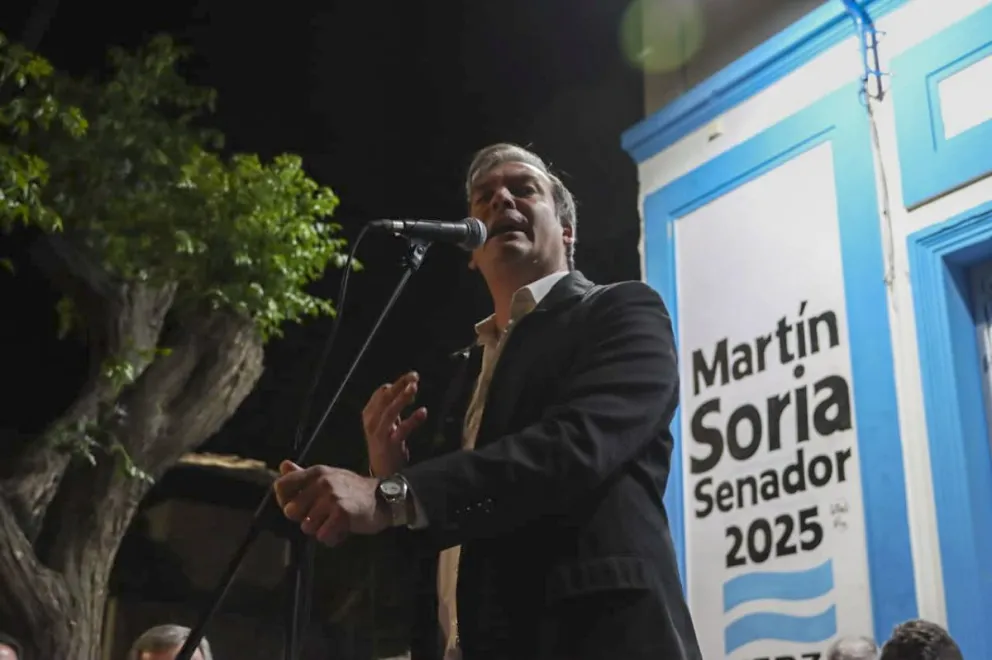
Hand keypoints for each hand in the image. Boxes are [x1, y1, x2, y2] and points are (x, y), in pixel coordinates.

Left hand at [272, 460, 388, 546]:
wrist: (384, 499)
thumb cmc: (353, 489)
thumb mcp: (328, 476)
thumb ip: (303, 475)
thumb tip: (283, 466)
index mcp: (316, 472)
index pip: (281, 486)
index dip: (284, 501)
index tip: (299, 506)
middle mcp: (322, 482)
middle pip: (291, 511)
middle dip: (305, 518)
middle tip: (322, 516)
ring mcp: (332, 498)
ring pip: (306, 527)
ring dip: (320, 529)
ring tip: (334, 522)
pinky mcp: (342, 514)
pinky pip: (323, 536)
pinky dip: (332, 538)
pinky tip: (342, 529)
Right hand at [362, 371, 427, 476]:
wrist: (382, 472)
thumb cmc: (385, 444)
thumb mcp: (385, 423)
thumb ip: (392, 407)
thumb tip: (405, 386)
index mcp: (369, 415)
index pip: (380, 394)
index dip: (396, 385)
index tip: (410, 379)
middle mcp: (372, 423)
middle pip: (384, 399)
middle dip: (399, 385)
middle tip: (414, 376)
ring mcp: (379, 434)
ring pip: (390, 411)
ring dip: (402, 397)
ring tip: (414, 387)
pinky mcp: (390, 445)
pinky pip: (402, 429)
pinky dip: (413, 419)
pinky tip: (423, 411)